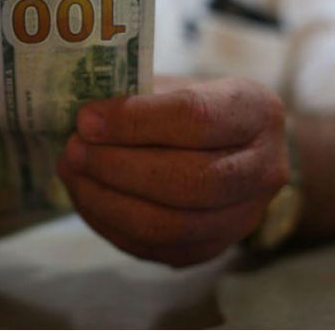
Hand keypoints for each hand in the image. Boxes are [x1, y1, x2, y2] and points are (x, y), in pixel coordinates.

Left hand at [57, 76, 287, 266]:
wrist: (231, 149)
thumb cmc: (192, 108)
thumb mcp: (175, 85)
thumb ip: (137, 97)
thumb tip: (84, 121)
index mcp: (256, 111)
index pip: (196, 119)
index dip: (135, 121)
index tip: (87, 119)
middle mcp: (263, 169)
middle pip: (188, 180)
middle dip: (117, 166)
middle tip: (73, 149)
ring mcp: (242, 218)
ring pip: (170, 224)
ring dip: (107, 200)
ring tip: (71, 171)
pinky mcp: (211, 249)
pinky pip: (154, 246)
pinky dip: (109, 222)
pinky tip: (85, 195)